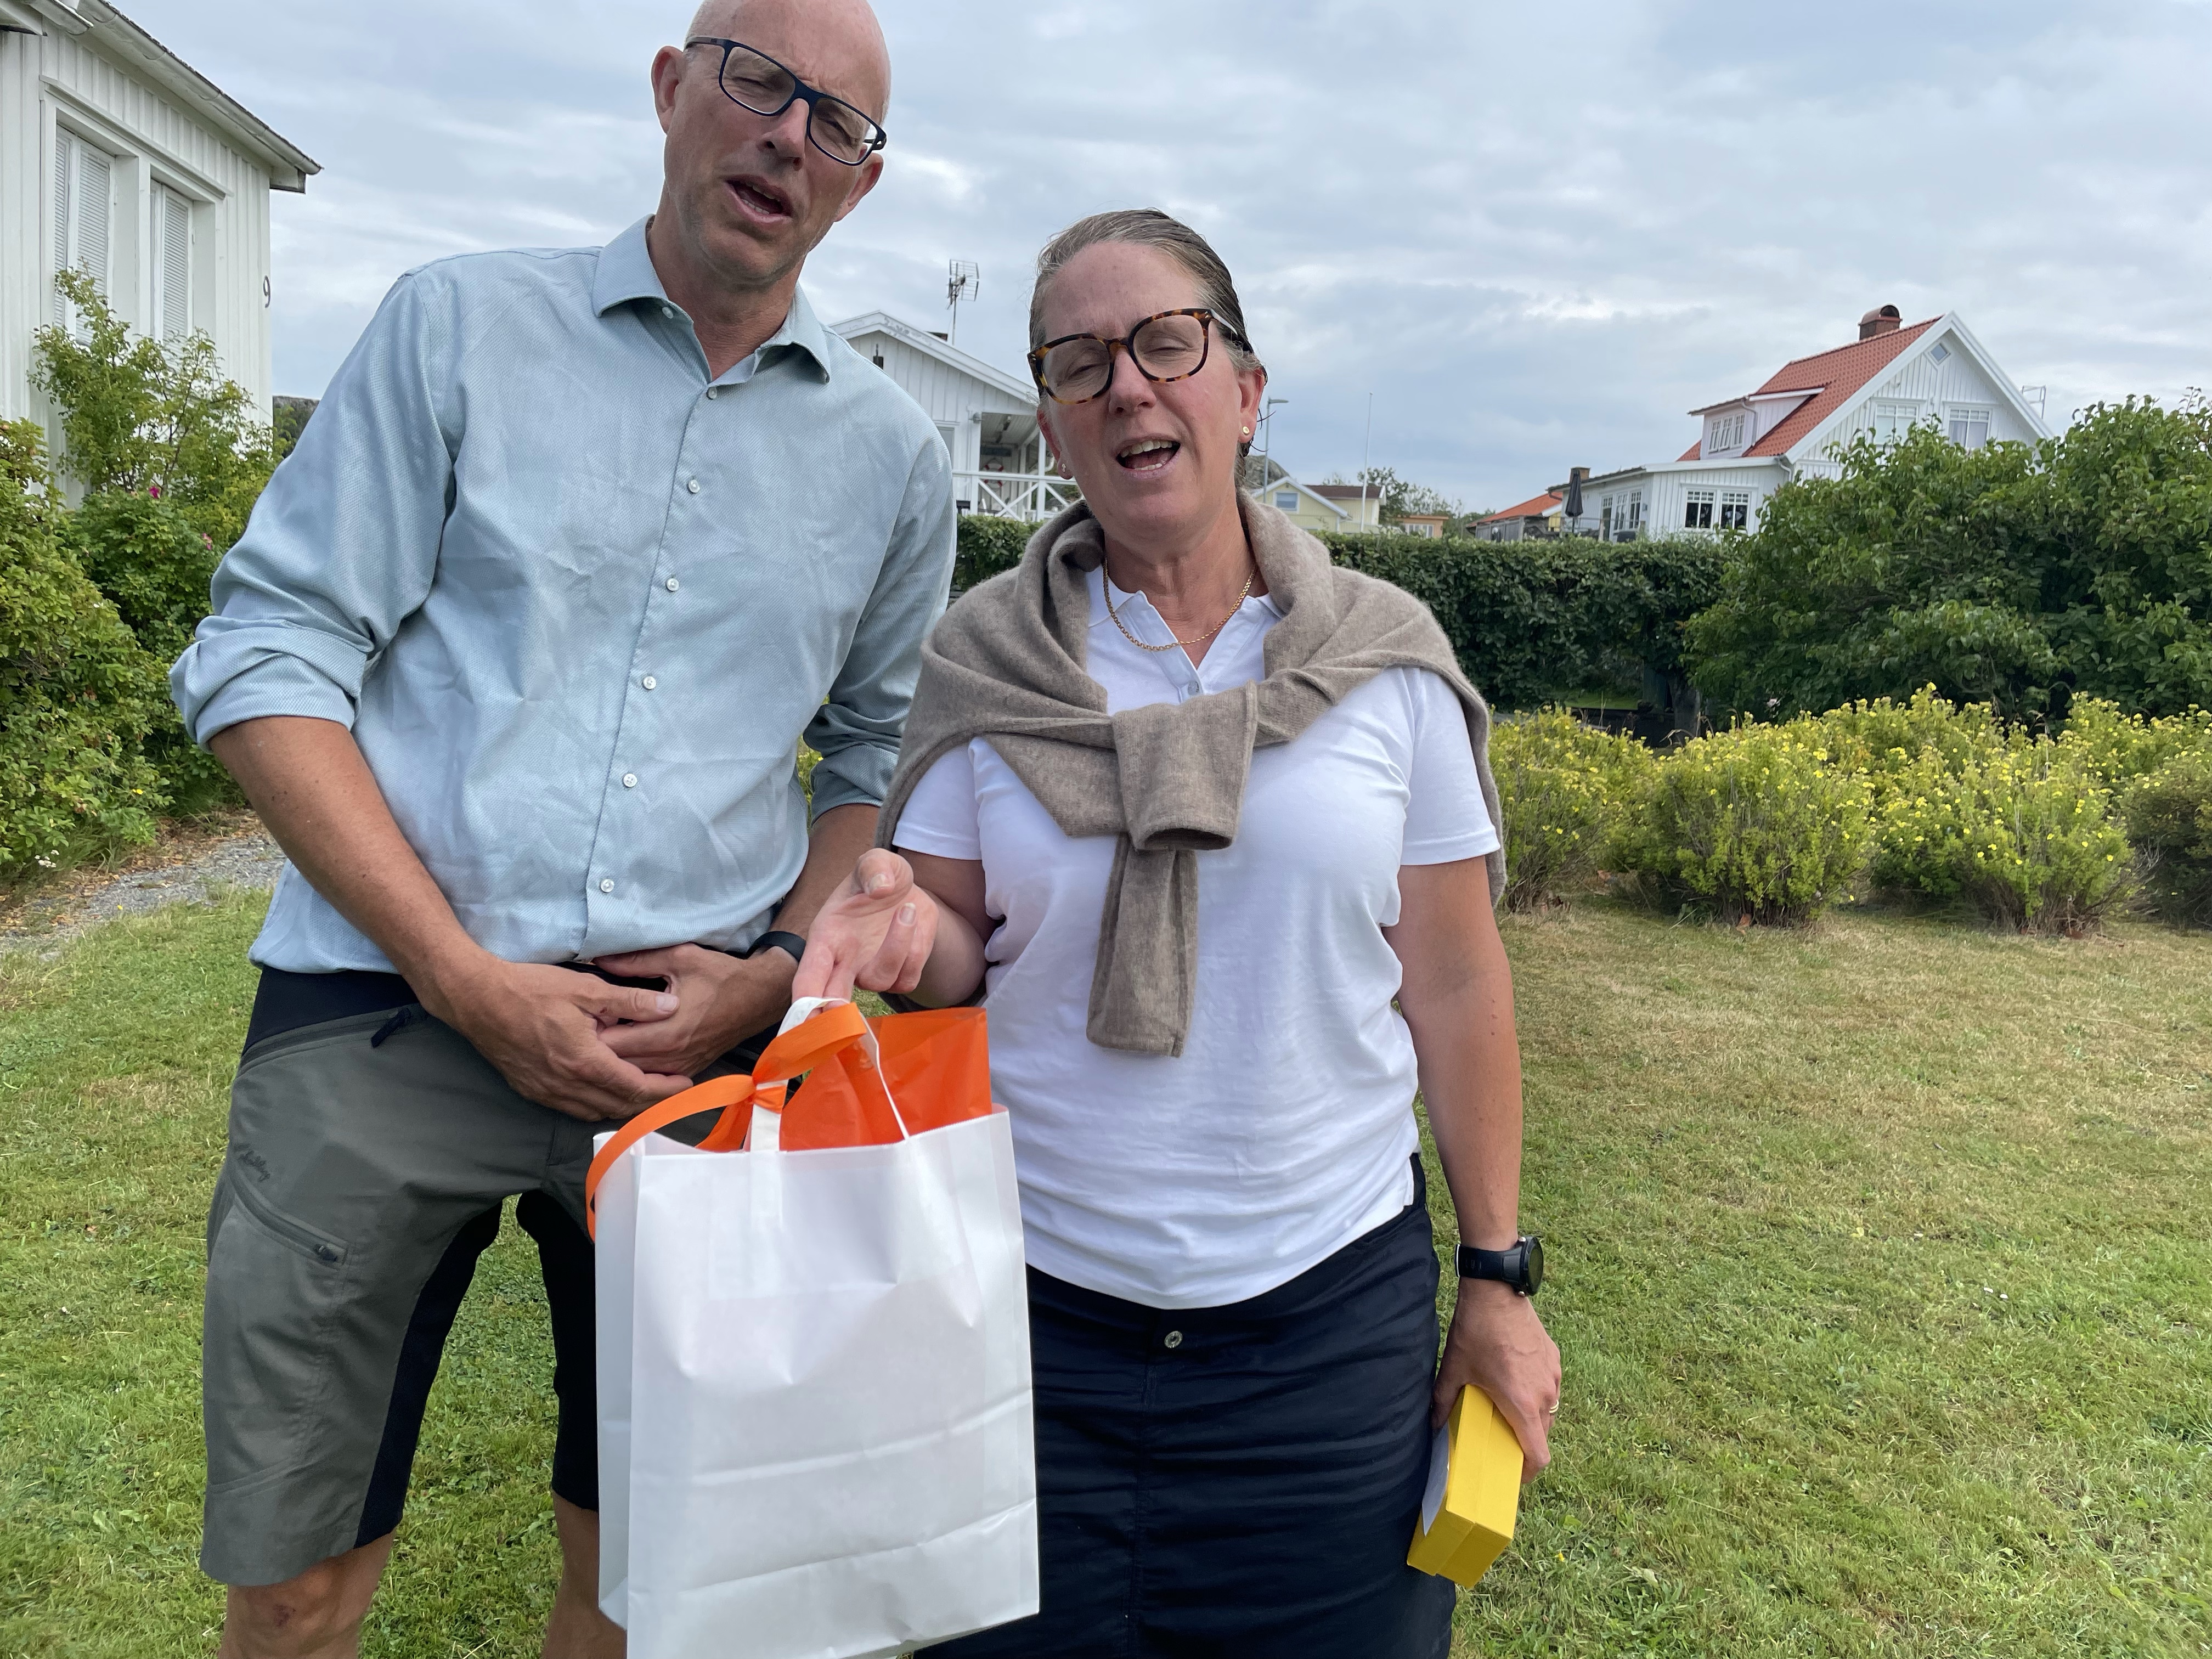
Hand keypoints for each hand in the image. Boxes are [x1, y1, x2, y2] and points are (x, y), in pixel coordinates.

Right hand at [426, 957, 693, 1122]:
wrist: (476, 999)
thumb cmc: (530, 989)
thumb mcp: (586, 988)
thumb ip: (631, 1001)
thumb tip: (671, 1006)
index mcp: (585, 1063)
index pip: (636, 1088)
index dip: (665, 1088)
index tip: (686, 1082)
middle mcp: (567, 1086)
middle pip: (620, 1106)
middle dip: (650, 1101)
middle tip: (673, 1087)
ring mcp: (547, 1092)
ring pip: (596, 1112)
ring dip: (624, 1105)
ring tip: (645, 1089)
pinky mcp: (532, 1090)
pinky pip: (574, 1109)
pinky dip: (597, 1104)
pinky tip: (606, 1089)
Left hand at [593, 943, 795, 1075]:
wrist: (760, 997)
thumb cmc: (721, 975)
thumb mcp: (679, 957)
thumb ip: (636, 961)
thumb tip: (599, 960)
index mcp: (667, 1031)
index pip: (612, 1045)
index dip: (590, 1033)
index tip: (579, 1018)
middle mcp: (672, 1056)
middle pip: (618, 1065)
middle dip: (597, 1049)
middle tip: (582, 1028)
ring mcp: (681, 1066)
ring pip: (632, 1074)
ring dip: (614, 1059)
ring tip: (599, 1037)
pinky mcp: (688, 1068)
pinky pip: (651, 1074)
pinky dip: (633, 1065)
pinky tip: (624, 1047)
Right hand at [792, 849, 938, 1000]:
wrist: (906, 891)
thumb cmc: (879, 878)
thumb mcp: (876, 862)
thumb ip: (874, 868)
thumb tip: (879, 887)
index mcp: (826, 938)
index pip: (809, 974)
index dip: (806, 997)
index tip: (805, 1015)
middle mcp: (844, 963)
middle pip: (833, 1001)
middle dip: (834, 1017)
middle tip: (841, 1015)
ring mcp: (871, 973)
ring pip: (882, 979)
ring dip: (897, 946)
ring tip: (906, 909)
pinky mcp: (899, 976)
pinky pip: (908, 977)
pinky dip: (916, 951)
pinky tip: (913, 922)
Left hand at [1433, 1281, 1560, 1482]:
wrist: (1496, 1291)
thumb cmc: (1476, 1332)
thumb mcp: (1454, 1369)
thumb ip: (1442, 1401)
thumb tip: (1432, 1424)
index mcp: (1522, 1404)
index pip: (1539, 1455)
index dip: (1528, 1472)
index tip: (1514, 1474)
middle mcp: (1544, 1394)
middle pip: (1543, 1434)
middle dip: (1525, 1442)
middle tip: (1502, 1439)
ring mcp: (1552, 1375)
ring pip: (1548, 1410)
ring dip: (1532, 1416)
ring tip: (1507, 1408)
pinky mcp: (1554, 1359)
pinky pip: (1549, 1387)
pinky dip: (1536, 1393)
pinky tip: (1514, 1381)